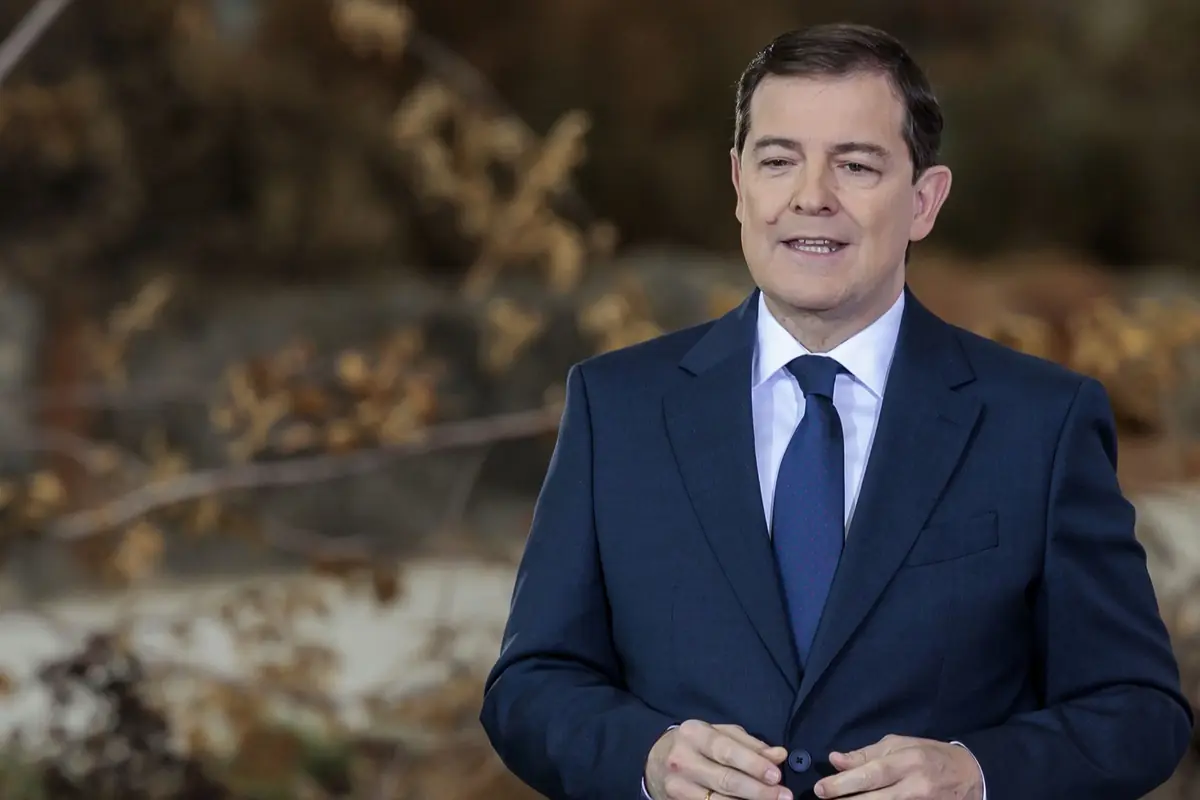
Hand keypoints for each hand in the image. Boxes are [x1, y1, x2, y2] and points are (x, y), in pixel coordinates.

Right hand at [645, 720, 792, 799]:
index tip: (776, 775)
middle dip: (758, 790)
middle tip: (784, 795)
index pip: (727, 750)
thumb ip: (749, 744)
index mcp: (693, 734)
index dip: (753, 764)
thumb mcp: (718, 734)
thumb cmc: (694, 744)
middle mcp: (682, 759)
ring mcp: (678, 786)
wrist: (654, 761)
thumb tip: (779, 755)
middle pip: (725, 779)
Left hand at [813, 735, 982, 799]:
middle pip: (874, 799)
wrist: (971, 776)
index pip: (871, 774)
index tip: (821, 788)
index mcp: (908, 761)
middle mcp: (915, 787)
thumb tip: (835, 759)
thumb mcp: (900, 744)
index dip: (844, 783)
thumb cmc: (929, 755)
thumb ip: (866, 754)